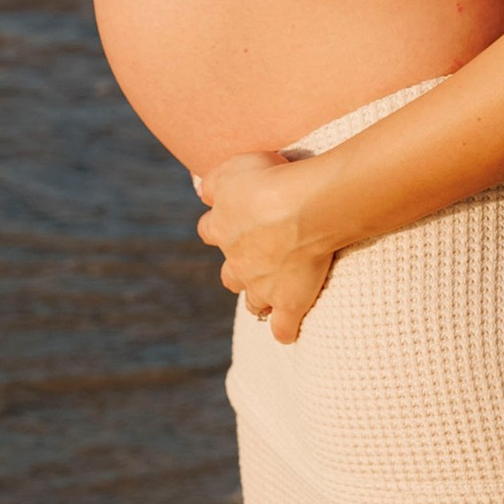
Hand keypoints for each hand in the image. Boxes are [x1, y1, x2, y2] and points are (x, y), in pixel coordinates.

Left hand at [192, 152, 338, 343]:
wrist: (302, 207)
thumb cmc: (269, 181)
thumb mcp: (232, 169)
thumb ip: (214, 182)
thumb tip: (201, 193)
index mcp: (222, 229)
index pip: (209, 231)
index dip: (219, 228)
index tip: (230, 224)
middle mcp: (237, 262)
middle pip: (230, 275)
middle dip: (239, 272)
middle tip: (255, 264)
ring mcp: (262, 287)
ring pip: (254, 303)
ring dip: (259, 300)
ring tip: (270, 298)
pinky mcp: (289, 303)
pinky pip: (283, 328)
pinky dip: (284, 331)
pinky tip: (287, 334)